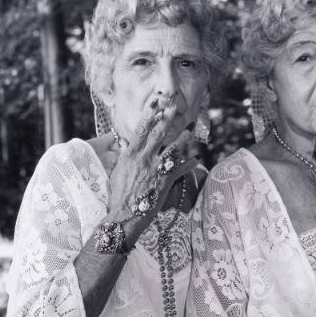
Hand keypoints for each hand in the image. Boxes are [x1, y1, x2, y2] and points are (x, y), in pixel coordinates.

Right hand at [107, 99, 195, 218]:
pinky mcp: (164, 182)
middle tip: (174, 105)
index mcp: (130, 155)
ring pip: (172, 149)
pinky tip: (197, 159)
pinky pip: (180, 170)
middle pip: (157, 134)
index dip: (149, 114)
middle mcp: (143, 159)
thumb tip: (127, 143)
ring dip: (182, 139)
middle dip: (167, 118)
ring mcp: (155, 170)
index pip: (140, 129)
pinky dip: (190, 164)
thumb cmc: (118, 194)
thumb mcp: (118, 171)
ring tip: (190, 130)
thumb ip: (125, 156)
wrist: (124, 214)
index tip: (155, 101)